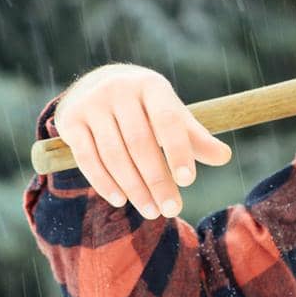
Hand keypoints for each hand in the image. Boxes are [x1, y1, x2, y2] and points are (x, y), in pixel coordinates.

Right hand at [51, 65, 232, 217]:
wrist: (96, 85)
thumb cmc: (145, 108)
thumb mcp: (172, 115)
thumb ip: (195, 137)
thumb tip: (225, 156)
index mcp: (151, 85)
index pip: (167, 121)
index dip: (178, 151)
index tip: (188, 181)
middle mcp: (120, 89)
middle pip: (140, 143)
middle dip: (157, 181)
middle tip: (171, 210)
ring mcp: (92, 103)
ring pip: (114, 154)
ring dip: (134, 187)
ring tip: (151, 211)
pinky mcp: (70, 119)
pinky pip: (87, 158)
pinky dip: (103, 182)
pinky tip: (120, 200)